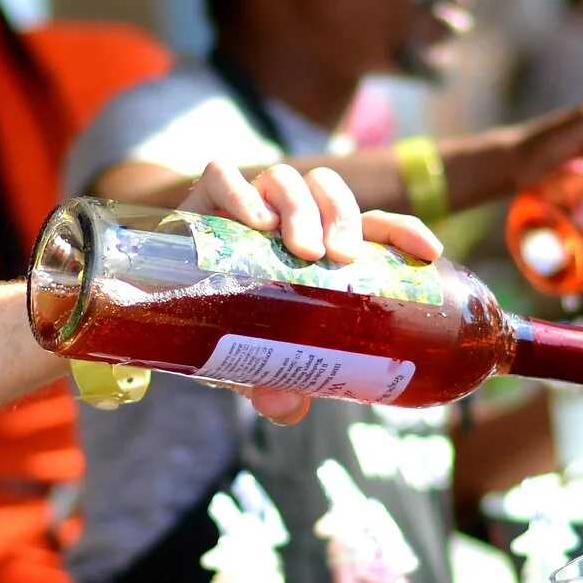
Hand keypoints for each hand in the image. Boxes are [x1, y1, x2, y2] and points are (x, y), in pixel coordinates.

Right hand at [181, 160, 440, 423]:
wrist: (153, 309)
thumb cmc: (220, 330)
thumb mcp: (254, 362)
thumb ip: (274, 382)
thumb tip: (288, 408)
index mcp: (317, 249)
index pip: (372, 227)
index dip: (404, 231)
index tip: (428, 252)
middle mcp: (286, 219)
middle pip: (330, 190)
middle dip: (343, 216)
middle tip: (338, 259)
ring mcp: (245, 204)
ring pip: (285, 178)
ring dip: (300, 208)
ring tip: (300, 250)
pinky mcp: (201, 199)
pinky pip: (222, 174)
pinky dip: (239, 193)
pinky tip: (252, 222)